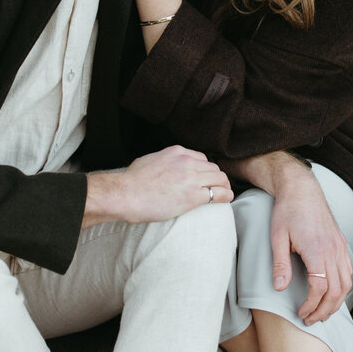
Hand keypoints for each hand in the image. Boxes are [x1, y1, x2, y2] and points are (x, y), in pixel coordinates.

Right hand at [85, 147, 233, 225]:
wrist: (125, 194)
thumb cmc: (131, 181)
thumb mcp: (149, 160)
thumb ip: (163, 162)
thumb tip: (164, 168)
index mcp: (177, 152)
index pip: (201, 158)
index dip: (205, 169)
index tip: (205, 177)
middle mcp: (187, 161)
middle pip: (213, 167)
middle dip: (216, 177)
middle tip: (217, 187)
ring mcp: (191, 177)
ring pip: (220, 178)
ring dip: (223, 185)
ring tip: (224, 193)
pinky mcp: (193, 195)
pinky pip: (219, 193)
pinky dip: (226, 195)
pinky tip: (227, 199)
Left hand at [269, 166, 352, 325]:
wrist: (302, 189)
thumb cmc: (287, 211)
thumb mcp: (277, 237)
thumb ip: (280, 263)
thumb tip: (279, 288)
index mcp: (317, 249)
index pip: (319, 287)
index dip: (311, 305)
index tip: (301, 313)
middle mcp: (333, 250)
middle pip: (336, 291)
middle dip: (324, 310)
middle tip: (311, 320)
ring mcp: (340, 247)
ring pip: (346, 283)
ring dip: (336, 302)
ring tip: (322, 313)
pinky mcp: (342, 244)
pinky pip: (348, 272)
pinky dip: (342, 288)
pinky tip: (332, 295)